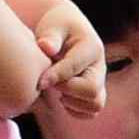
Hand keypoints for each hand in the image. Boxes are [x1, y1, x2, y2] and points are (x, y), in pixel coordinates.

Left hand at [29, 0, 107, 115]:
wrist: (65, 29)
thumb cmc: (56, 26)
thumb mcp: (53, 26)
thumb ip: (50, 36)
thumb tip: (45, 47)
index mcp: (91, 48)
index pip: (76, 68)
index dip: (56, 77)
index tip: (39, 82)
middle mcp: (100, 67)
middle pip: (92, 90)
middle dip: (67, 90)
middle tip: (48, 83)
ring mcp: (99, 81)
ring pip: (95, 104)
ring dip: (72, 103)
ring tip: (56, 91)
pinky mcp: (94, 93)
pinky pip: (91, 112)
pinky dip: (75, 111)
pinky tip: (61, 97)